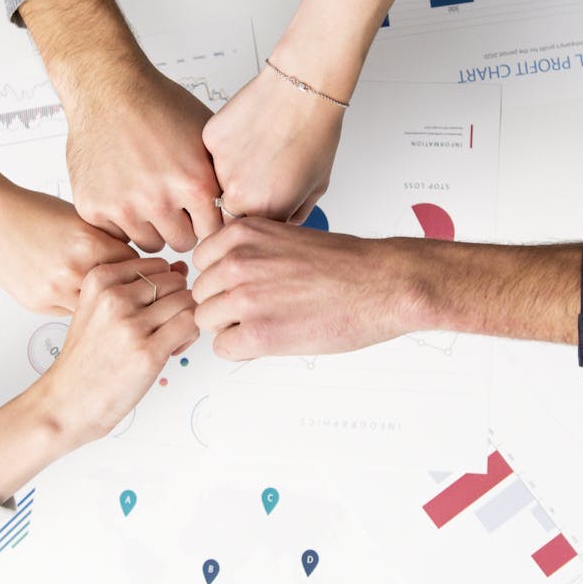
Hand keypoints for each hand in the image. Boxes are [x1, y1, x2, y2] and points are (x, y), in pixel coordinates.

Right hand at [0, 186, 136, 314]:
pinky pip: (70, 312)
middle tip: (121, 284)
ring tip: (95, 289)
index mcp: (90, 243)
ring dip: (97, 301)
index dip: (137, 267)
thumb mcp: (81, 218)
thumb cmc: (34, 211)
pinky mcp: (38, 303)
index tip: (138, 269)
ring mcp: (55, 290)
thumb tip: (133, 261)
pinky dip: (73, 303)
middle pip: (118, 290)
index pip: (135, 266)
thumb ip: (108, 240)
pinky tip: (68, 289)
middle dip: (121, 288)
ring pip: (95, 307)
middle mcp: (74, 269)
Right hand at [19, 0, 222, 252]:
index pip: (214, 232)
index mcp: (194, 183)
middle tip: (173, 204)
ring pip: (149, 243)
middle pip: (182, 243)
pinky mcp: (93, 208)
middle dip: (181, 226)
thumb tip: (243, 204)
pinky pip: (116, 234)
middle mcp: (159, 200)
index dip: (207, 221)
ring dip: (151, 226)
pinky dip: (120, 220)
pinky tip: (123, 192)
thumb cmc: (157, 105)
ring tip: (148, 196)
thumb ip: (220, 177)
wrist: (107, 88)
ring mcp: (124, 207)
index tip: (201, 212)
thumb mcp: (206, 137)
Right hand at [36, 257, 199, 444]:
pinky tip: (171, 349)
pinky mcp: (148, 351)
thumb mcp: (99, 308)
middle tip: (163, 327)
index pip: (157, 264)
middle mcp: (114, 296)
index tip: (152, 308)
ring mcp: (130, 324)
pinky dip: (189, 336)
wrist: (68, 401)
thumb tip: (180, 268)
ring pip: (186, 301)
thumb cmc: (87, 358)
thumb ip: (138, 286)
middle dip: (177, 302)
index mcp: (99, 279)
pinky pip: (190, 324)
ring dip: (185, 320)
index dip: (164, 286)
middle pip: (175, 282)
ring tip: (167, 339)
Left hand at [192, 218, 413, 359]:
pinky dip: (242, 349)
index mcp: (242, 234)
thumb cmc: (345, 264)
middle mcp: (237, 262)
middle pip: (201, 294)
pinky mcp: (257, 333)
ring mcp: (244, 298)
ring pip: (206, 321)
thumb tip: (224, 273)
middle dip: (224, 305)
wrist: (381, 284)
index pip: (201, 263)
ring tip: (268, 323)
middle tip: (259, 310)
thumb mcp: (284, 237)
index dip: (221, 279)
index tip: (241, 287)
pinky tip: (271, 339)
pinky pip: (223, 348)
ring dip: (231, 327)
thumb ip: (248, 252)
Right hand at [202, 66, 342, 222]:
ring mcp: (220, 166)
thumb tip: (280, 223)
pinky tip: (248, 133)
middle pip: (226, 211)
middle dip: (240, 200)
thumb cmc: (315, 133)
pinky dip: (226, 148)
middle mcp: (238, 194)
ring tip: (257, 150)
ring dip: (231, 172)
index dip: (254, 219)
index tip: (261, 206)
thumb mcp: (316, 187)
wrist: (303, 89)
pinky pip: (212, 154)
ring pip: (216, 181)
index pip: (246, 232)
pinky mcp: (210, 140)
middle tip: (259, 176)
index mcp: (266, 211)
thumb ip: (293, 213)